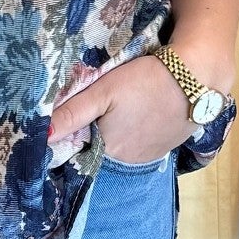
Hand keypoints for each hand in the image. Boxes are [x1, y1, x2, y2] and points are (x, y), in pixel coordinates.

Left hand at [49, 38, 236, 166]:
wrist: (197, 77)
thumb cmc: (146, 81)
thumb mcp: (103, 91)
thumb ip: (71, 114)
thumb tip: (41, 137)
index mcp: (109, 150)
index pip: (80, 149)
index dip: (75, 133)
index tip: (74, 115)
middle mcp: (129, 161)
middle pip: (102, 147)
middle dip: (96, 131)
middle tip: (103, 105)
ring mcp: (151, 156)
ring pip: (123, 145)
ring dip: (118, 131)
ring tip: (124, 106)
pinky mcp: (168, 146)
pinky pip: (143, 143)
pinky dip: (138, 130)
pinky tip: (141, 111)